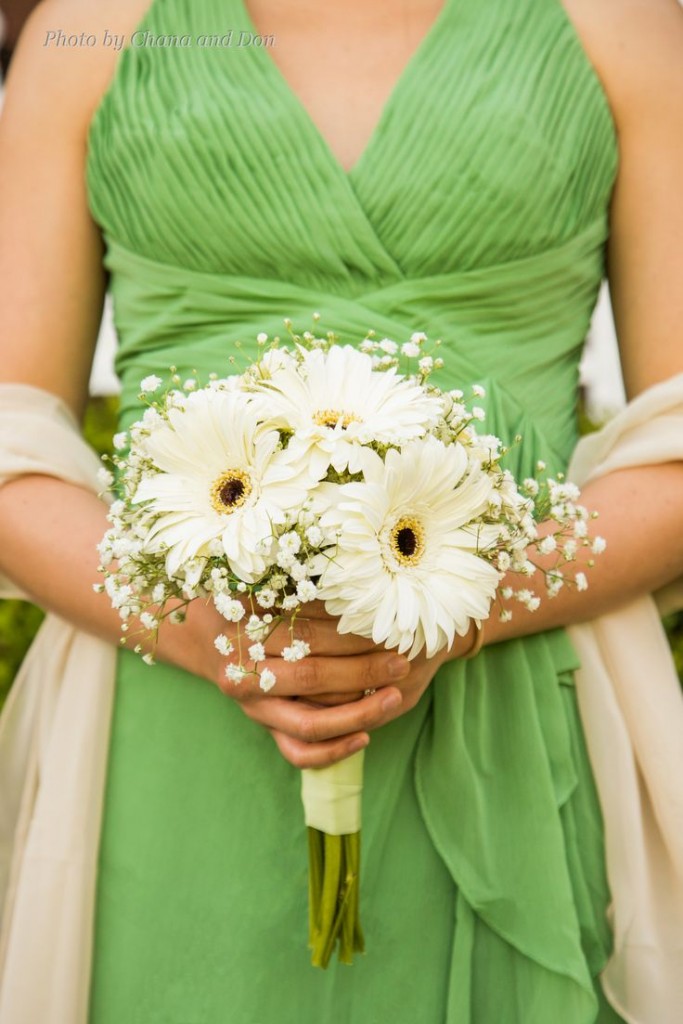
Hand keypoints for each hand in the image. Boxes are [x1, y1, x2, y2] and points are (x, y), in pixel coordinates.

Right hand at [208, 602, 477, 768]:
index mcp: (245, 632)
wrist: (208, 635)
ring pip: (308, 723)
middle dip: (363, 670)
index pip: (306, 635)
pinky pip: (298, 752)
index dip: (348, 633)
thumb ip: (302, 583)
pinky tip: (365, 738)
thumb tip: (362, 576)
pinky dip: (332, 751)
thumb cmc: (251, 600)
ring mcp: (254, 707)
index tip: (387, 626)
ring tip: (393, 698)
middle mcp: (245, 673)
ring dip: (357, 714)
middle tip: (401, 660)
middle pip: (310, 677)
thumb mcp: (264, 582)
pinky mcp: (265, 728)